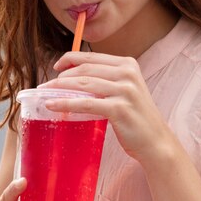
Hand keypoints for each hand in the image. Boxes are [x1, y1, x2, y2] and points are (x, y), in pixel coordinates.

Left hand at [39, 51, 172, 162]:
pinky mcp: (119, 108)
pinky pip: (85, 103)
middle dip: (61, 76)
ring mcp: (125, 90)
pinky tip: (52, 105)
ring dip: (59, 89)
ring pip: (83, 84)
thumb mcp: (124, 91)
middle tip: (45, 86)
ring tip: (44, 94)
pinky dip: (66, 103)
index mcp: (128, 64)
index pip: (91, 57)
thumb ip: (105, 80)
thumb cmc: (136, 118)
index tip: (56, 67)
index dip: (69, 59)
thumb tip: (72, 78)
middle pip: (85, 70)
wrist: (156, 142)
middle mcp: (127, 73)